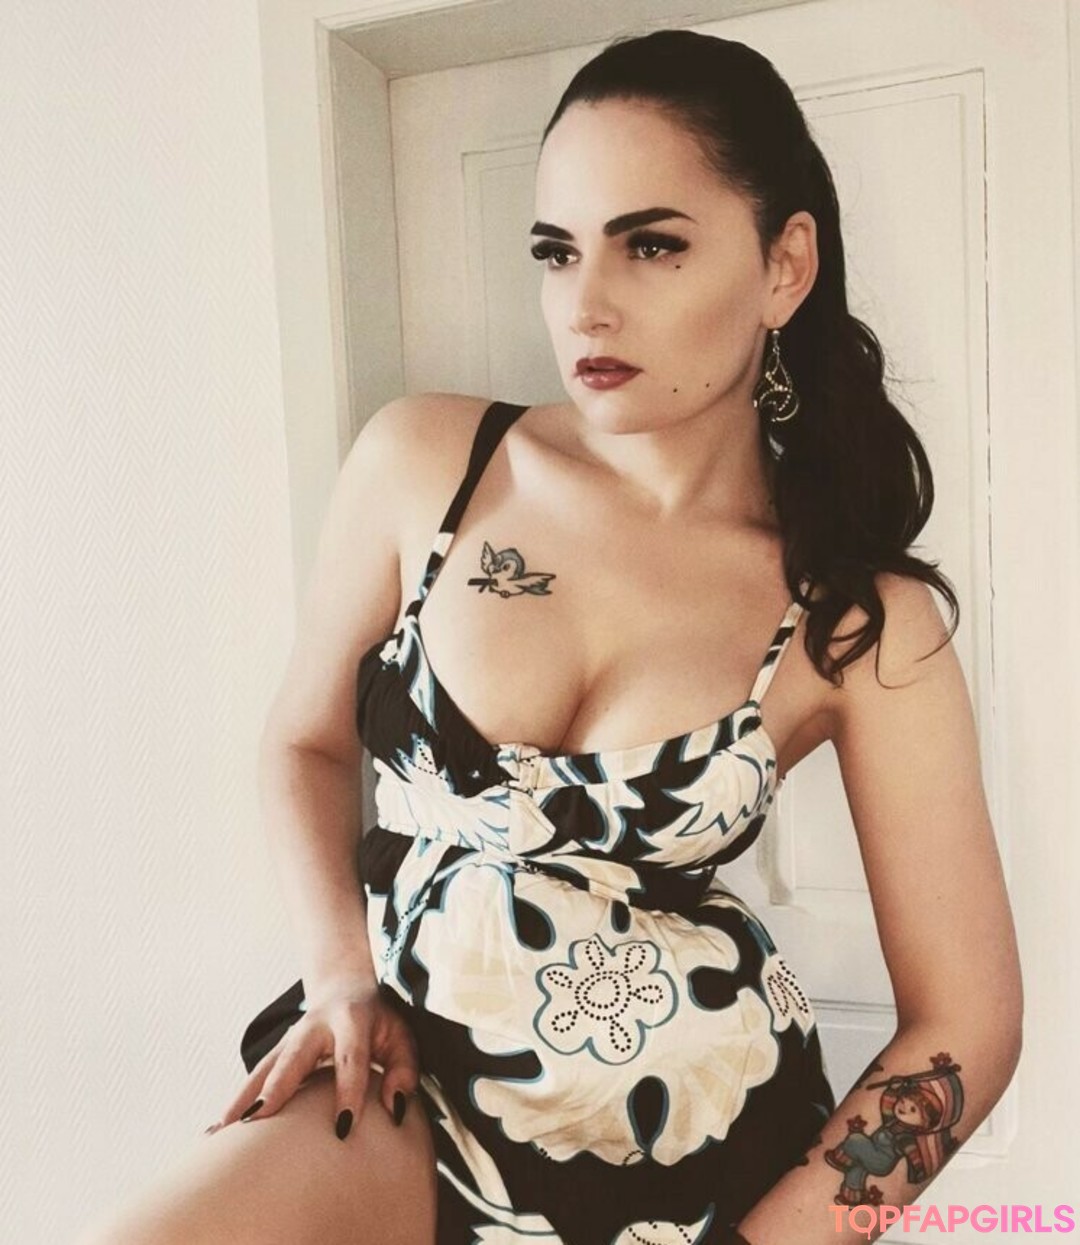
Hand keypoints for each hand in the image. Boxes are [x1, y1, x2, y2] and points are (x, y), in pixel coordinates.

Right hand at [208, 977, 419, 1139]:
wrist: (344, 987)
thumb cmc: (378, 1022)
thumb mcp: (401, 1037)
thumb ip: (404, 1070)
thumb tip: (395, 1109)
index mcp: (352, 1020)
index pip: (349, 1058)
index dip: (347, 1092)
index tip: (342, 1128)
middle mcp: (314, 1027)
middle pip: (292, 1059)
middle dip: (276, 1090)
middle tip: (258, 1120)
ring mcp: (290, 1039)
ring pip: (263, 1070)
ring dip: (242, 1101)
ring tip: (221, 1134)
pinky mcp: (276, 1052)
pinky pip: (253, 1079)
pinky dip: (234, 1105)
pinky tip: (214, 1133)